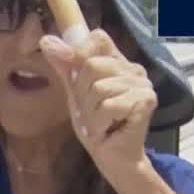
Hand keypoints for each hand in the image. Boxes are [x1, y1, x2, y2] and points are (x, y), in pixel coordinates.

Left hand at [39, 29, 156, 181]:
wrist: (112, 156)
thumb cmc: (95, 125)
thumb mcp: (75, 93)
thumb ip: (65, 66)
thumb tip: (46, 40)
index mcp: (116, 62)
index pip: (97, 37)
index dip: (80, 53)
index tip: (75, 78)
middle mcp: (132, 68)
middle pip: (92, 65)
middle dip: (82, 94)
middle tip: (91, 111)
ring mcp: (142, 83)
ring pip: (99, 88)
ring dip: (91, 113)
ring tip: (99, 123)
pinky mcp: (147, 99)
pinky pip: (109, 105)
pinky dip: (100, 122)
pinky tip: (108, 130)